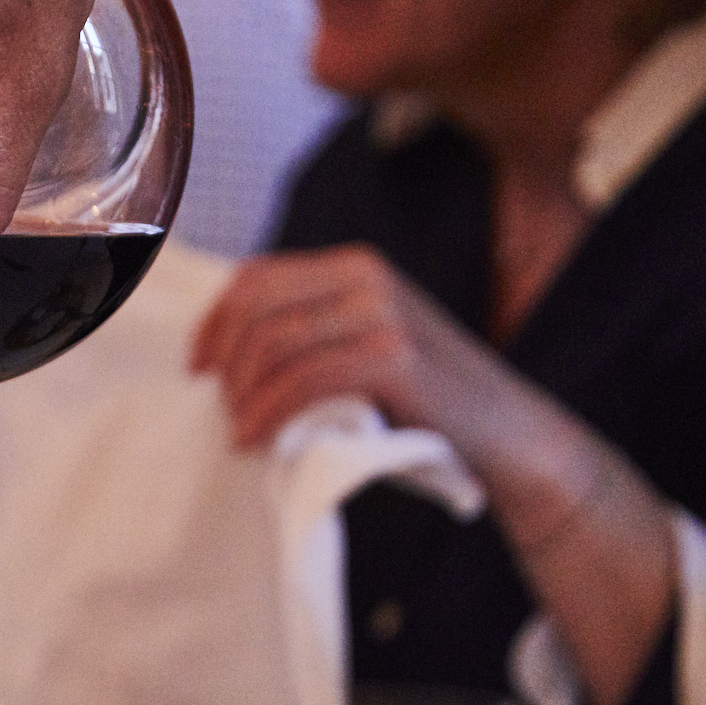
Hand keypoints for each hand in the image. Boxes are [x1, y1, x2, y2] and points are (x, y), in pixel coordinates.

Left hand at [195, 245, 677, 704]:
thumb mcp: (360, 348)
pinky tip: (257, 440)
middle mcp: (365, 275)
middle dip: (224, 361)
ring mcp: (382, 312)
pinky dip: (269, 412)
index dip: (213, 321)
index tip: (196, 367)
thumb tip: (224, 355)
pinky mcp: (394, 357)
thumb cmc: (423, 403)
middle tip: (217, 407)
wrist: (509, 433)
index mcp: (352, 265)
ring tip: (239, 431)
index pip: (254, 276)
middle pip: (255, 307)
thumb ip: (310, 333)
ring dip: (243, 394)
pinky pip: (303, 379)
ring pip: (274, 344)